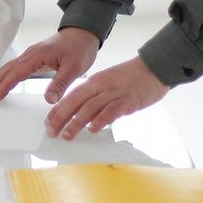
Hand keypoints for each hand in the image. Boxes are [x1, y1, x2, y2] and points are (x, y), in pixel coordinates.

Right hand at [0, 27, 100, 104]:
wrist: (83, 33)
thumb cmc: (80, 48)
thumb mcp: (75, 68)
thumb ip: (60, 84)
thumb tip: (48, 100)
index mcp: (38, 55)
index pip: (17, 73)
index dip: (6, 85)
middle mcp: (30, 54)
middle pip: (7, 69)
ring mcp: (31, 55)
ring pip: (9, 68)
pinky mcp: (34, 57)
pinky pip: (16, 67)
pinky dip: (5, 75)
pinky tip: (2, 81)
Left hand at [44, 56, 169, 138]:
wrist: (154, 67)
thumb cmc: (132, 78)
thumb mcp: (109, 83)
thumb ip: (97, 96)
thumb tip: (84, 114)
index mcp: (95, 82)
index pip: (71, 96)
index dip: (58, 109)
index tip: (48, 122)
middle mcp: (101, 86)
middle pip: (75, 102)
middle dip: (61, 117)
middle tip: (51, 131)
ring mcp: (114, 93)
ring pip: (90, 108)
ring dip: (76, 122)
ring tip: (67, 135)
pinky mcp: (128, 100)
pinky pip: (111, 111)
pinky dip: (100, 120)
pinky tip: (93, 129)